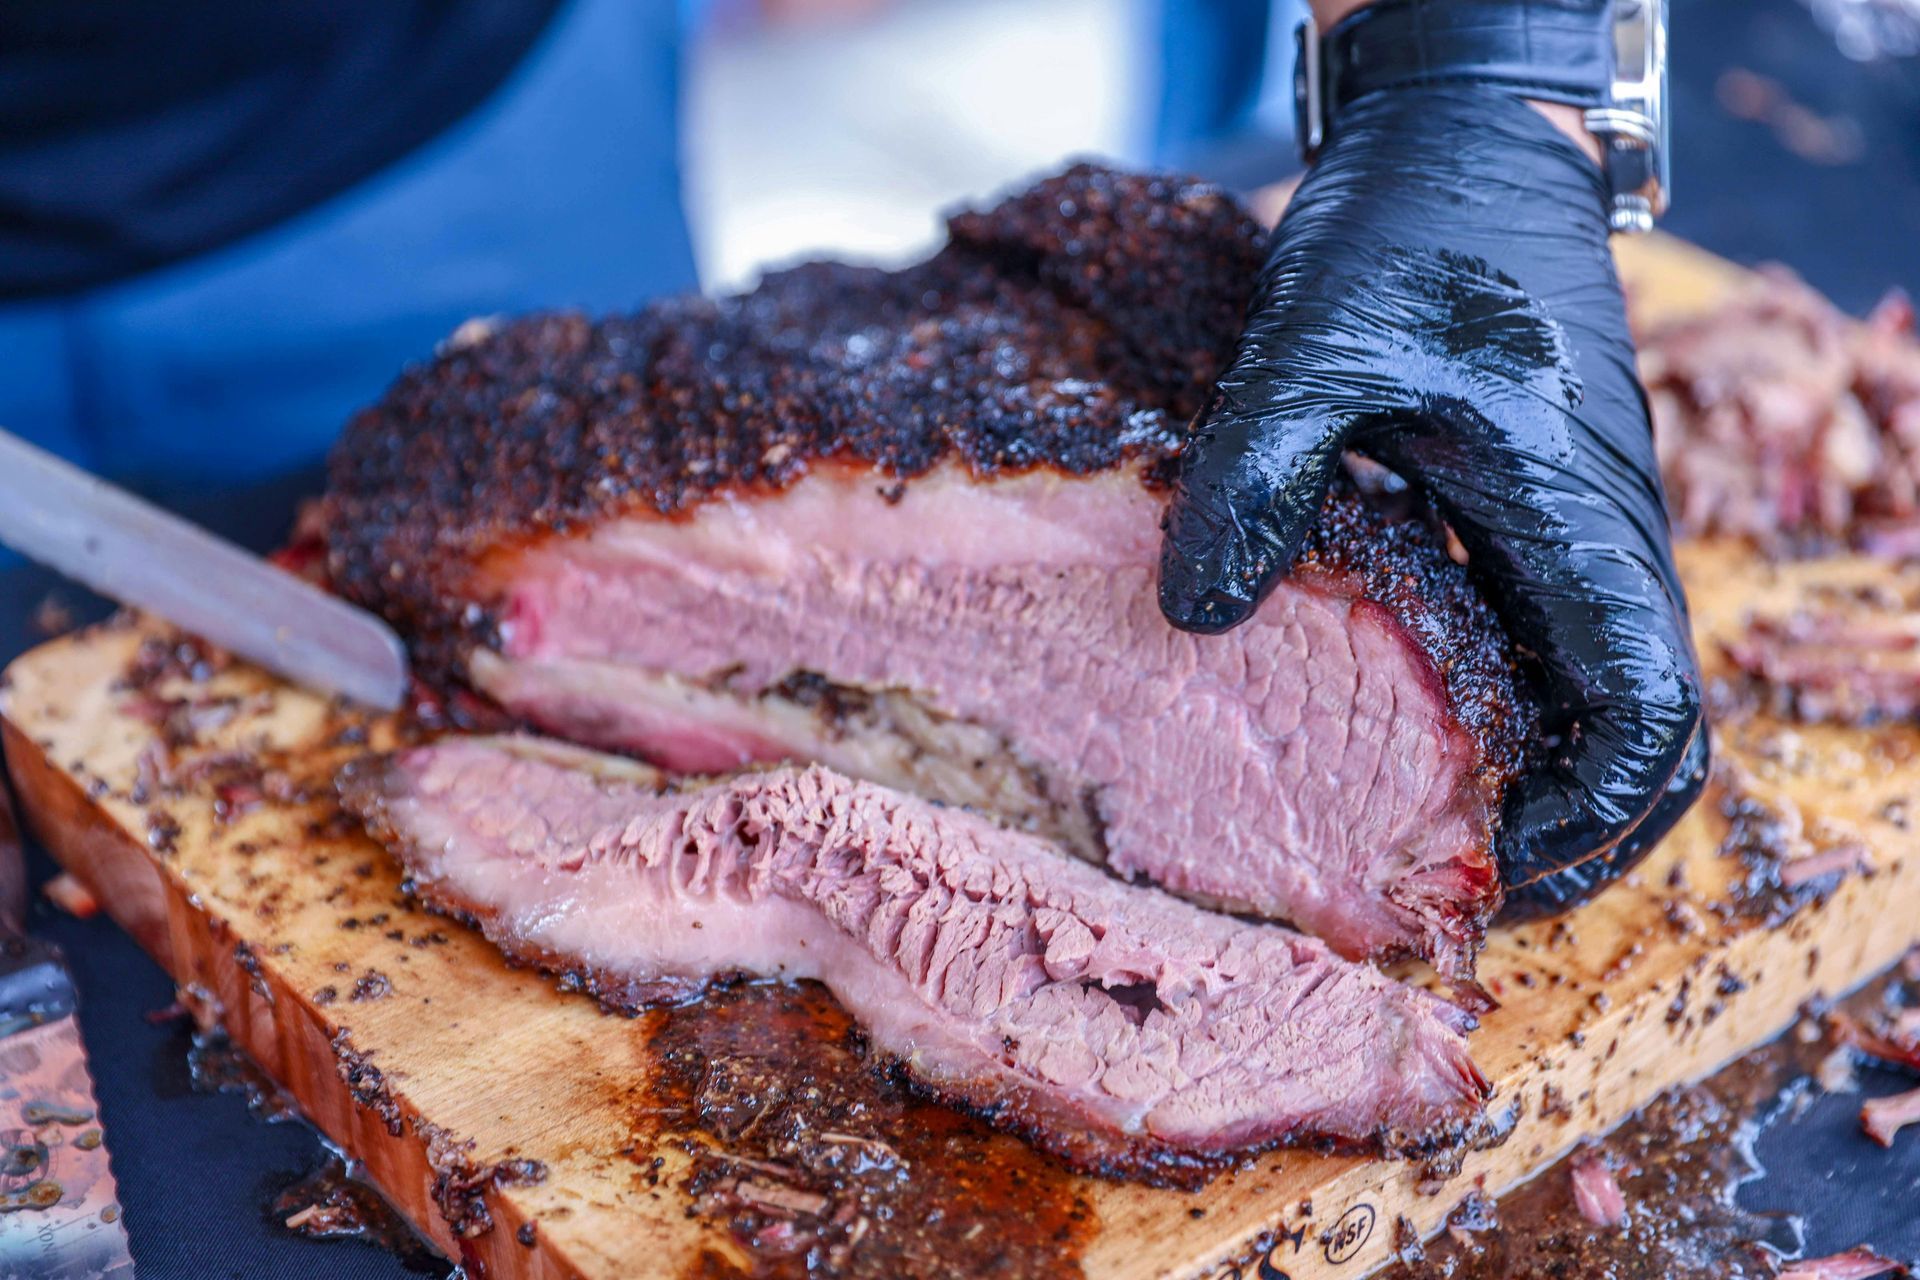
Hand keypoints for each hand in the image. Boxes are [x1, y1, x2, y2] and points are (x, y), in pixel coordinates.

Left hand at [1157, 85, 1705, 912]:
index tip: (1483, 863)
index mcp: (1572, 521)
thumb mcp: (1311, 348)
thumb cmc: (1407, 232)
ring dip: (1542, 778)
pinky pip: (1555, 639)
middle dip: (1573, 831)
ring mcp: (1576, 529)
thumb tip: (1197, 620)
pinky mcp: (1538, 509)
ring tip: (1427, 835)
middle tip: (1455, 888)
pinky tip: (1410, 726)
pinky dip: (1511, 709)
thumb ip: (1258, 478)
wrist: (1467, 139)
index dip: (1585, 819)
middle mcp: (1598, 542)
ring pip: (1602, 695)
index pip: (1643, 715)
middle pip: (1643, 735)